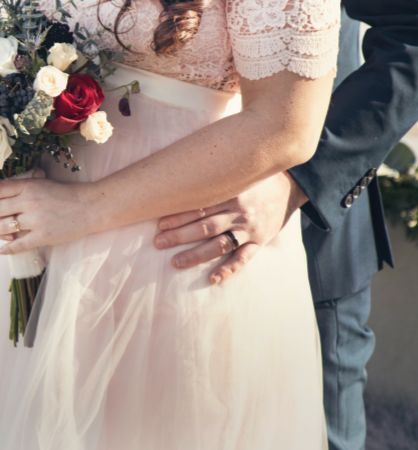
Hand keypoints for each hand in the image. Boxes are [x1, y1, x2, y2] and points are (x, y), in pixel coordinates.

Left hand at [0, 172, 96, 254]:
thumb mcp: (42, 183)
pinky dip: (7, 248)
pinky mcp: (43, 236)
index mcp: (28, 186)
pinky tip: (1, 250)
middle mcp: (29, 201)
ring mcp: (36, 220)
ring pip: (3, 227)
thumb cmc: (66, 194)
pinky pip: (18, 244)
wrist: (90, 207)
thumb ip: (22, 188)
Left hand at [153, 172, 308, 283]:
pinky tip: (212, 278)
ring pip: (219, 244)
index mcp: (231, 192)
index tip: (159, 223)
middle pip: (204, 226)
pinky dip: (228, 269)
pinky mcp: (259, 241)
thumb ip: (213, 176)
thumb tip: (181, 172)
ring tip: (176, 262)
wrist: (291, 185)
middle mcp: (238, 211)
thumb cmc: (254, 178)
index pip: (199, 206)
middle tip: (158, 242)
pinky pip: (243, 258)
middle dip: (179, 236)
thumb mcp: (236, 172)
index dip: (178, 216)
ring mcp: (249, 228)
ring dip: (196, 255)